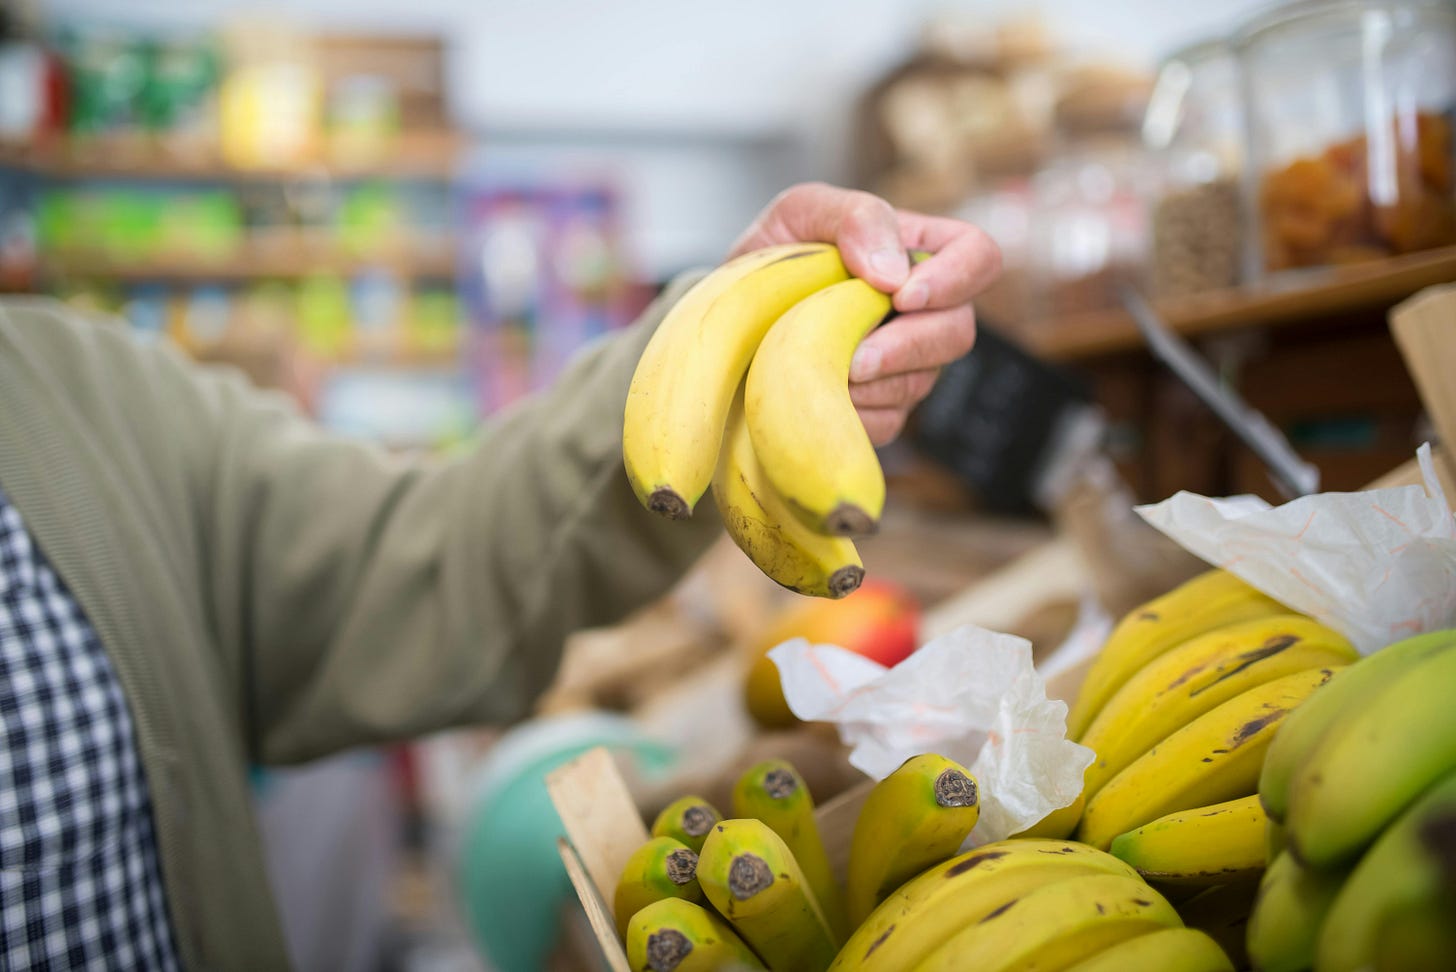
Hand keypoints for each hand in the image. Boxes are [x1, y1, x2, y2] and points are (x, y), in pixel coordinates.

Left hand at [730, 182, 1001, 444]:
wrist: (727, 323)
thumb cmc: (771, 261)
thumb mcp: (800, 213)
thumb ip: (854, 218)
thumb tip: (894, 273)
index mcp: (916, 252)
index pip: (977, 256)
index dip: (955, 279)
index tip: (903, 296)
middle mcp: (923, 313)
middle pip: (958, 332)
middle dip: (908, 347)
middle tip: (857, 358)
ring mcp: (905, 367)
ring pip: (921, 384)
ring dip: (871, 384)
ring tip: (821, 371)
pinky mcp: (879, 411)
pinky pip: (885, 423)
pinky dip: (850, 415)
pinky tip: (817, 399)